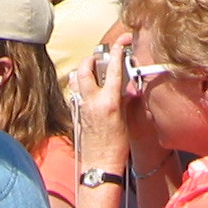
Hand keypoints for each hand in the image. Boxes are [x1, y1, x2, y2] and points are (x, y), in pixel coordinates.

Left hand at [68, 32, 131, 169]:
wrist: (99, 165)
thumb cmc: (117, 147)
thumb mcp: (127, 120)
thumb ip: (127, 99)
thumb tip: (131, 86)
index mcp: (108, 101)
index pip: (113, 68)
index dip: (118, 51)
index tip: (122, 42)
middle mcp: (92, 100)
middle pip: (86, 67)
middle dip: (93, 58)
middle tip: (102, 57)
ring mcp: (81, 106)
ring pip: (76, 78)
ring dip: (84, 70)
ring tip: (94, 71)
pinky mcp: (76, 112)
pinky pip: (76, 91)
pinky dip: (81, 85)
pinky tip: (90, 90)